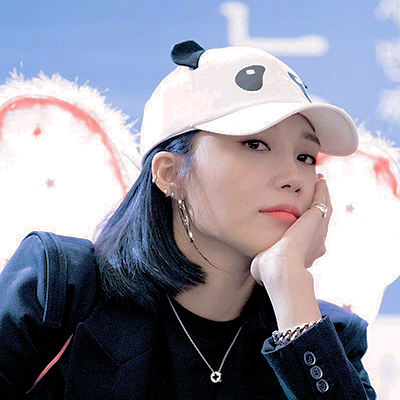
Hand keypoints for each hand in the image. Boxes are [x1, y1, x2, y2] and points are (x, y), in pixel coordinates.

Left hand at [250, 175, 330, 328]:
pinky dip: (322, 191)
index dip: (308, 230)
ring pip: (325, 210)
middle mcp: (316, 244)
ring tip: (322, 183)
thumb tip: (256, 272)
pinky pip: (321, 202)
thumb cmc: (269, 273)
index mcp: (305, 255)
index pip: (309, 241)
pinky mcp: (315, 219)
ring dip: (324, 196)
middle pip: (321, 223)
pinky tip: (320, 181)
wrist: (282, 269)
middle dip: (320, 208)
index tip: (304, 222)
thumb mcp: (265, 267)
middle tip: (320, 196)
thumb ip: (263, 266)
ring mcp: (318, 232)